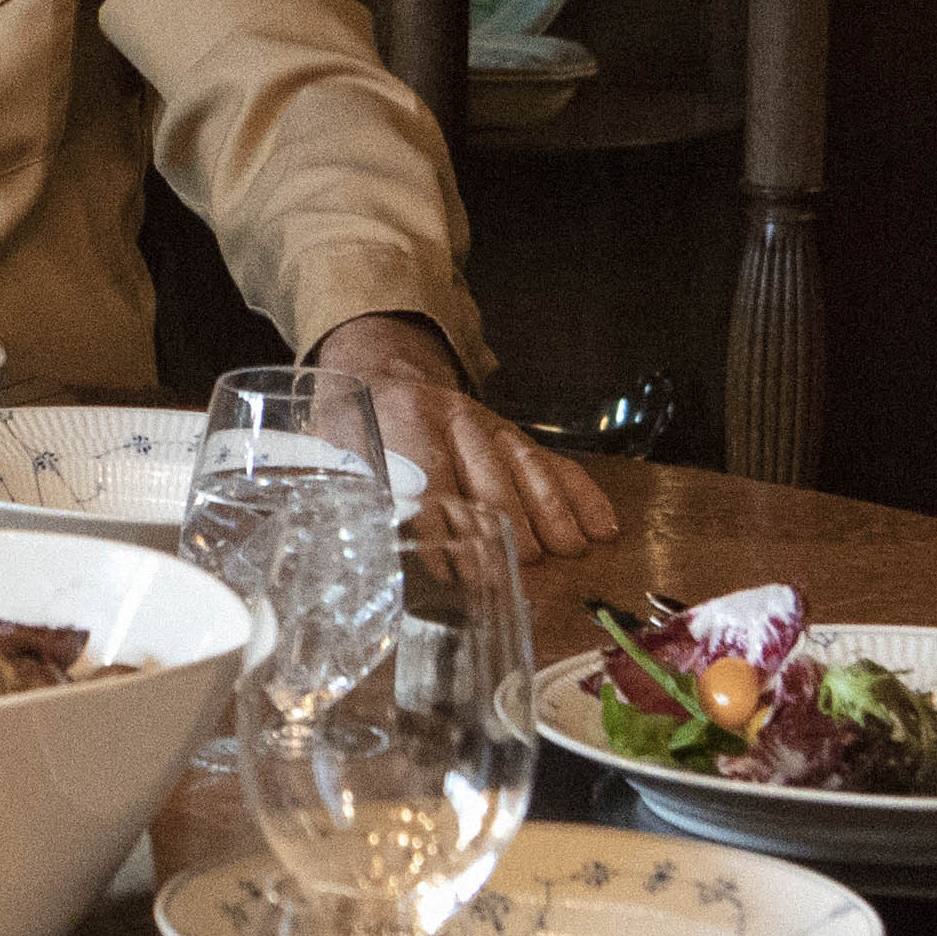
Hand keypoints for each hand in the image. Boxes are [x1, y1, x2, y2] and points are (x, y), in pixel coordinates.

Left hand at [307, 313, 621, 555]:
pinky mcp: (515, 436)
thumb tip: (352, 547)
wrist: (383, 367)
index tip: (449, 568)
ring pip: (527, 467)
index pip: (428, 473)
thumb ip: (346, 488)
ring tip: (568, 550)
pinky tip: (601, 526)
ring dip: (550, 511)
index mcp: (403, 417)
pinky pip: (555, 463)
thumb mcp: (335, 446)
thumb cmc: (358, 423)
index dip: (440, 522)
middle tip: (521, 566)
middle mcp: (454, 417)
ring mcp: (491, 425)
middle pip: (488, 473)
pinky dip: (581, 495)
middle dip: (507, 521)